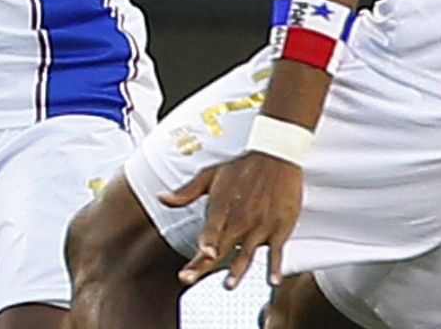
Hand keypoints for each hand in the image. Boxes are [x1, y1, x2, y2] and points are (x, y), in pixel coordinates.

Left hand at [160, 151, 302, 288]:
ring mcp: (260, 225)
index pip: (211, 229)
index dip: (207, 241)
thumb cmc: (243, 166)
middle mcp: (240, 219)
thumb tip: (161, 197)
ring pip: (247, 253)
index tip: (202, 253)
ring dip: (237, 270)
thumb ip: (185, 192)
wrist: (276, 155)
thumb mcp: (210, 175)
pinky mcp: (279, 228)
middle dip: (204, 264)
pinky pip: (276, 251)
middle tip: (189, 278)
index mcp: (223, 207)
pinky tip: (272, 280)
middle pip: (221, 246)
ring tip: (228, 285)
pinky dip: (275, 266)